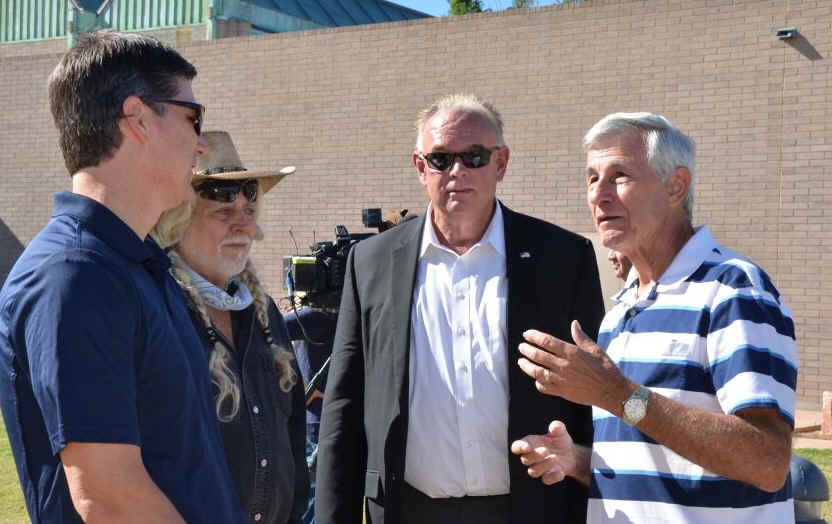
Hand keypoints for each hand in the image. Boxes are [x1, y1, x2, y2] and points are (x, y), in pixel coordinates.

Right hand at [510, 420, 575, 484]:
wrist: (570, 454)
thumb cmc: (559, 440)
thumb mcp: (560, 432)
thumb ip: (557, 428)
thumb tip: (555, 426)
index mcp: (529, 444)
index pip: (517, 447)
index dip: (519, 447)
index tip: (526, 446)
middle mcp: (531, 457)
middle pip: (525, 460)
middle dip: (535, 456)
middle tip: (546, 450)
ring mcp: (539, 468)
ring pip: (533, 471)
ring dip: (543, 465)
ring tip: (555, 458)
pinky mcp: (548, 476)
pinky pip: (546, 480)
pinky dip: (553, 477)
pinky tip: (560, 472)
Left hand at [517, 320, 631, 411]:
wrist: (612, 391)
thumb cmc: (606, 369)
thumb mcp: (595, 350)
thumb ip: (581, 337)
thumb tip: (574, 323)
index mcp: (572, 353)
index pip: (547, 341)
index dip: (534, 336)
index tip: (527, 334)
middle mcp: (564, 366)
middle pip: (539, 356)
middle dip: (527, 350)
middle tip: (521, 347)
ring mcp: (562, 380)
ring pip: (537, 372)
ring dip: (527, 366)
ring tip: (521, 362)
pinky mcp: (563, 392)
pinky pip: (545, 387)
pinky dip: (538, 382)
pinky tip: (536, 379)